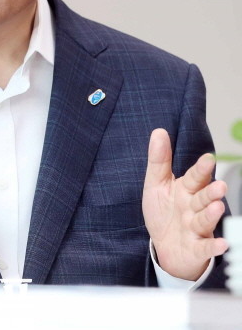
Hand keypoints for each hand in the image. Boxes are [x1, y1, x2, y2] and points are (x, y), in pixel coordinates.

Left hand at [142, 128, 227, 280]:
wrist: (164, 247)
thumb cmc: (163, 212)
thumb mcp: (156, 184)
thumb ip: (159, 160)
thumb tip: (159, 131)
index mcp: (185, 190)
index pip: (195, 177)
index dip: (201, 169)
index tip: (208, 158)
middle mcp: (193, 207)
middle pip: (203, 198)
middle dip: (211, 192)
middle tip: (220, 186)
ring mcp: (196, 228)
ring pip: (204, 220)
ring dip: (211, 214)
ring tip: (217, 206)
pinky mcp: (196, 248)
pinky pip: (205, 247)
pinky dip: (213, 246)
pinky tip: (222, 243)